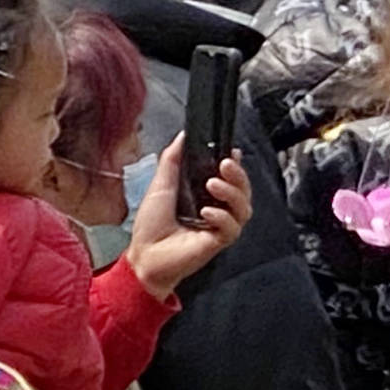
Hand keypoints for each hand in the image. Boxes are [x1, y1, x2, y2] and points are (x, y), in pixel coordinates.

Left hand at [124, 136, 249, 300]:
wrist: (145, 254)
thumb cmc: (152, 223)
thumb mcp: (161, 184)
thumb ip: (173, 160)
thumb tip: (184, 136)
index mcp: (206, 194)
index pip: (230, 178)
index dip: (235, 165)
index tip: (231, 152)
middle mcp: (218, 209)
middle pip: (243, 191)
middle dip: (238, 176)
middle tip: (224, 165)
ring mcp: (220, 226)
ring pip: (244, 208)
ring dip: (233, 193)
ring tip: (212, 184)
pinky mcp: (219, 242)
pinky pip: (232, 228)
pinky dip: (223, 217)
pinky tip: (207, 212)